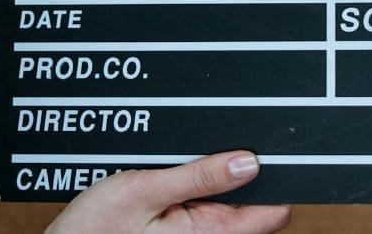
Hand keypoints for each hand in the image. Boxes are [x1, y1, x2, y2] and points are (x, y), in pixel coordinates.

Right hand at [45, 152, 291, 233]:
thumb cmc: (95, 230)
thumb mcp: (145, 190)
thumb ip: (200, 176)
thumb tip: (249, 161)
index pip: (274, 211)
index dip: (276, 176)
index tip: (266, 146)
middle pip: (254, 205)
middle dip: (240, 173)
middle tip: (206, 151)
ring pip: (230, 204)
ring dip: (215, 180)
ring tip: (180, 167)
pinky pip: (208, 209)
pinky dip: (198, 189)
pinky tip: (172, 179)